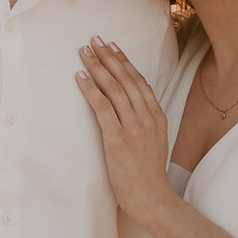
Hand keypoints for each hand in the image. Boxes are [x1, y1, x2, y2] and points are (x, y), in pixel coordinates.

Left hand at [76, 37, 170, 225]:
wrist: (152, 197)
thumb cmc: (149, 173)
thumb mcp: (155, 141)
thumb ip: (147, 120)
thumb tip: (136, 101)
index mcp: (157, 116)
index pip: (139, 81)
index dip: (124, 62)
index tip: (113, 46)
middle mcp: (146, 117)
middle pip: (126, 79)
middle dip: (109, 57)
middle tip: (95, 40)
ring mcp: (133, 127)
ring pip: (113, 88)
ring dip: (97, 67)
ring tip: (85, 52)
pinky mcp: (117, 138)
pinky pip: (102, 107)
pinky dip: (90, 89)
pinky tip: (80, 77)